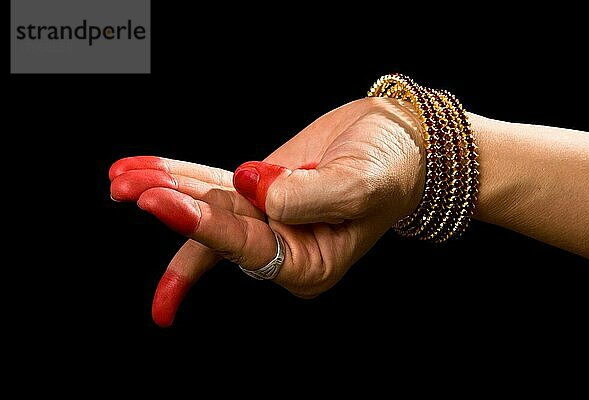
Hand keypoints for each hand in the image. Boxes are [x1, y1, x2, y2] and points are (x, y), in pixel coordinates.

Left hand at [109, 97, 424, 326]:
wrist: (395, 141)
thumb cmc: (390, 167)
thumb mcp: (361, 183)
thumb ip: (309, 195)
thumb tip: (252, 185)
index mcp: (309, 264)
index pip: (249, 249)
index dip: (205, 226)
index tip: (162, 200)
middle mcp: (281, 248)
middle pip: (217, 232)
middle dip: (172, 209)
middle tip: (128, 189)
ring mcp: (263, 219)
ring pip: (205, 209)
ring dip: (162, 191)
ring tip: (119, 180)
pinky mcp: (254, 191)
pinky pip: (211, 185)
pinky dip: (177, 176)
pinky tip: (139, 172)